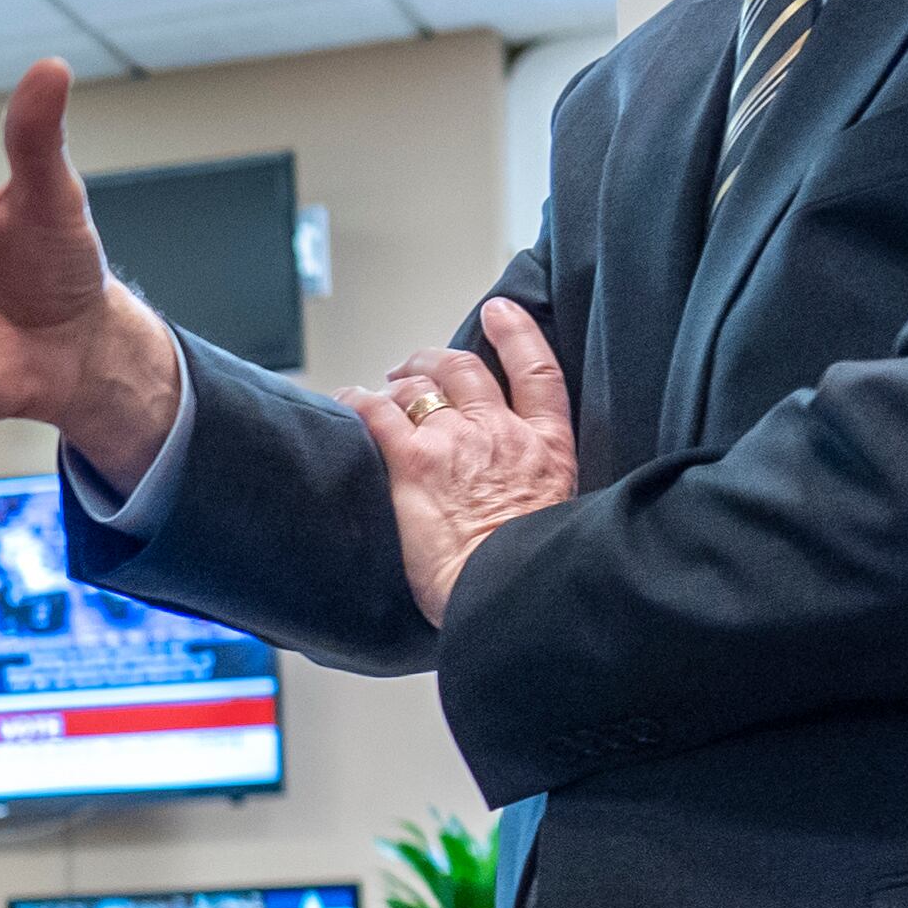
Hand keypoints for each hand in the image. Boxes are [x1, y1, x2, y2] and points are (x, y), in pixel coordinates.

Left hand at [352, 298, 580, 622]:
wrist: (514, 594)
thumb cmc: (532, 575)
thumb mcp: (561, 520)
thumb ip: (537, 493)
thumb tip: (516, 502)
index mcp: (546, 448)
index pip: (537, 371)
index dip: (517, 334)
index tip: (501, 313)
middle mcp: (500, 432)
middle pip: (465, 370)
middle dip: (437, 360)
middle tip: (418, 366)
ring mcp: (455, 442)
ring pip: (418, 387)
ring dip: (397, 384)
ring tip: (380, 390)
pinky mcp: (413, 461)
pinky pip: (376, 413)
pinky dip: (358, 401)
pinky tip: (346, 401)